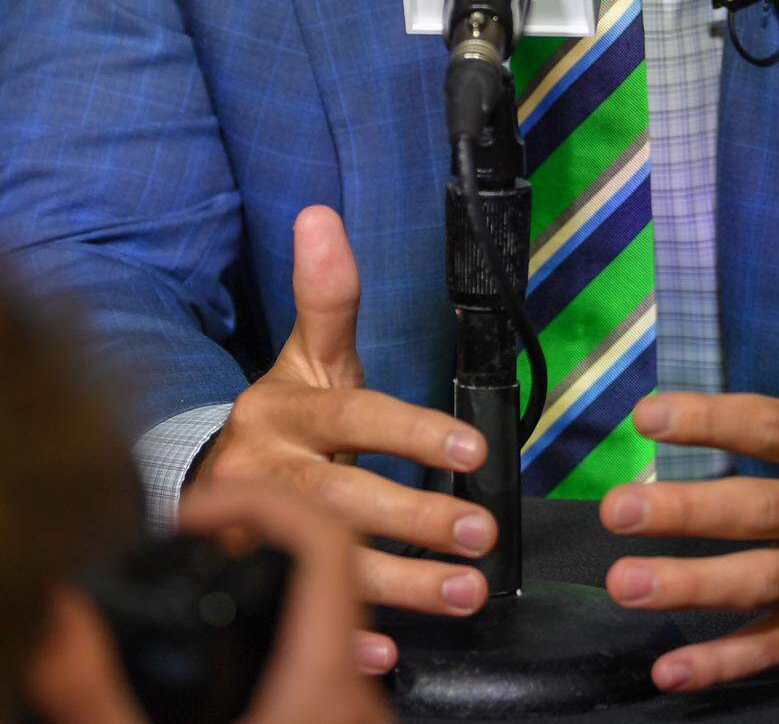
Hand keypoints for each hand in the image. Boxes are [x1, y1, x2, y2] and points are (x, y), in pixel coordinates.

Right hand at [21, 479, 389, 723]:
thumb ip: (95, 695)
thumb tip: (58, 623)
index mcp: (320, 686)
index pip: (323, 538)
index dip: (257, 500)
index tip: (194, 515)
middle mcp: (357, 703)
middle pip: (327, 578)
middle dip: (252, 548)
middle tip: (185, 552)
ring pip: (328, 630)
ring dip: (264, 605)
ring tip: (197, 609)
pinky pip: (322, 678)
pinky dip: (275, 658)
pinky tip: (228, 683)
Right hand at [191, 205, 495, 663]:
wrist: (208, 487)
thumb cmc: (284, 418)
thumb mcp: (306, 355)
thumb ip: (327, 294)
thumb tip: (322, 214)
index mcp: (285, 410)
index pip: (356, 417)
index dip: (413, 435)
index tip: (474, 452)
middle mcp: (266, 471)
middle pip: (344, 499)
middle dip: (415, 521)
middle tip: (480, 536)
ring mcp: (254, 533)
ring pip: (331, 562)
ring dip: (401, 586)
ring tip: (466, 594)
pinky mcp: (251, 584)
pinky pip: (297, 616)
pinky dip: (345, 639)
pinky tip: (386, 653)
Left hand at [600, 190, 778, 691]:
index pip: (774, 428)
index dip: (713, 420)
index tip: (648, 413)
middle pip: (761, 514)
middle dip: (686, 513)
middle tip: (618, 508)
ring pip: (763, 586)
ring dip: (691, 591)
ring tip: (623, 584)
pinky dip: (726, 664)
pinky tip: (669, 670)